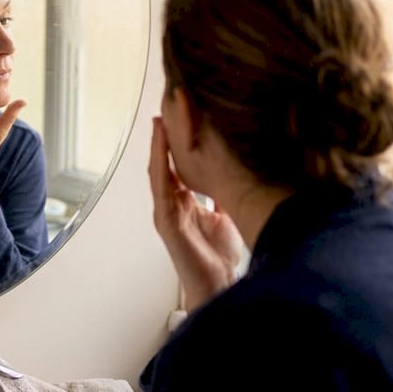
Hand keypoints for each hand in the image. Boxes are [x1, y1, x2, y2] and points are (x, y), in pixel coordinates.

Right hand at [148, 117, 242, 309]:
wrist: (216, 284)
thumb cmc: (218, 255)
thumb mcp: (225, 217)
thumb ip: (222, 198)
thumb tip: (234, 178)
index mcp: (184, 202)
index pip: (177, 165)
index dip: (177, 142)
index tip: (181, 115)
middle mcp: (171, 203)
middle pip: (164, 163)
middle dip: (164, 137)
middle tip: (166, 107)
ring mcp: (166, 212)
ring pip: (158, 171)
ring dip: (158, 146)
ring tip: (160, 121)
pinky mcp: (165, 221)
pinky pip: (160, 187)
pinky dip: (160, 165)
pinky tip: (161, 149)